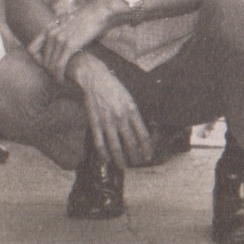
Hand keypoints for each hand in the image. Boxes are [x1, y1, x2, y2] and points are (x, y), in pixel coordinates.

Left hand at [31, 0, 125, 77]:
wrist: (98, 12)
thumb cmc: (86, 19)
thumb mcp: (67, 22)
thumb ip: (60, 30)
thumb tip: (58, 40)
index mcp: (49, 28)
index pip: (31, 49)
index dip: (37, 60)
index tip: (47, 67)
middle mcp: (51, 33)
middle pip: (41, 60)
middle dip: (48, 71)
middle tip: (56, 78)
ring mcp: (59, 39)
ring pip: (49, 65)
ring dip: (54, 76)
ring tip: (60, 81)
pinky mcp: (69, 45)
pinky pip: (59, 65)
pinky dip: (59, 75)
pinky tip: (64, 80)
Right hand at [67, 51, 153, 167]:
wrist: (94, 78)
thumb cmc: (114, 87)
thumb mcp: (129, 98)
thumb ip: (134, 115)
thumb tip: (140, 133)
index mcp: (132, 110)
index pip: (143, 135)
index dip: (147, 148)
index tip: (148, 156)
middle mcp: (121, 117)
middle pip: (131, 144)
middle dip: (135, 157)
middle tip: (136, 163)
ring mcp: (107, 121)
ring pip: (116, 146)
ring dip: (120, 159)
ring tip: (123, 166)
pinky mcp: (95, 122)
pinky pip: (100, 142)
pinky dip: (103, 153)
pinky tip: (106, 159)